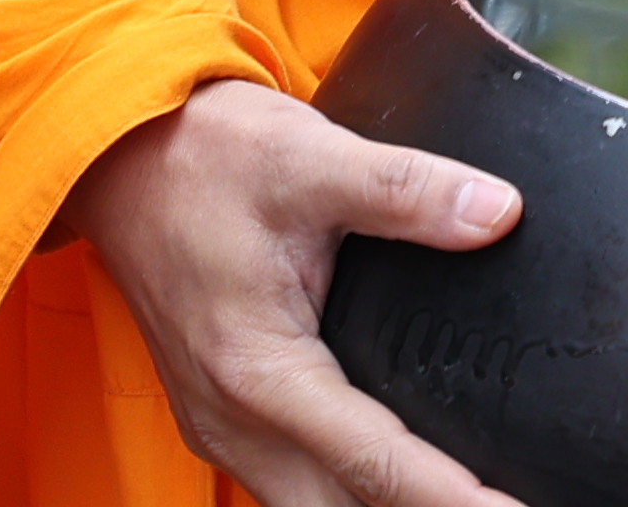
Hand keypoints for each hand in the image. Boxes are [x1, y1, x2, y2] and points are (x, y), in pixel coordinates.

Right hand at [59, 77, 524, 506]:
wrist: (120, 156)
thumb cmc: (204, 157)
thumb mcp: (309, 157)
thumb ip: (407, 189)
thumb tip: (498, 213)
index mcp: (258, 371)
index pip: (376, 465)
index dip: (453, 498)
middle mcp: (233, 421)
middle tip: (506, 503)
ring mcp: (222, 428)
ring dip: (385, 506)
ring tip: (466, 496)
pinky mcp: (224, 418)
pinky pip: (293, 486)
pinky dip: (350, 493)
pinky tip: (400, 476)